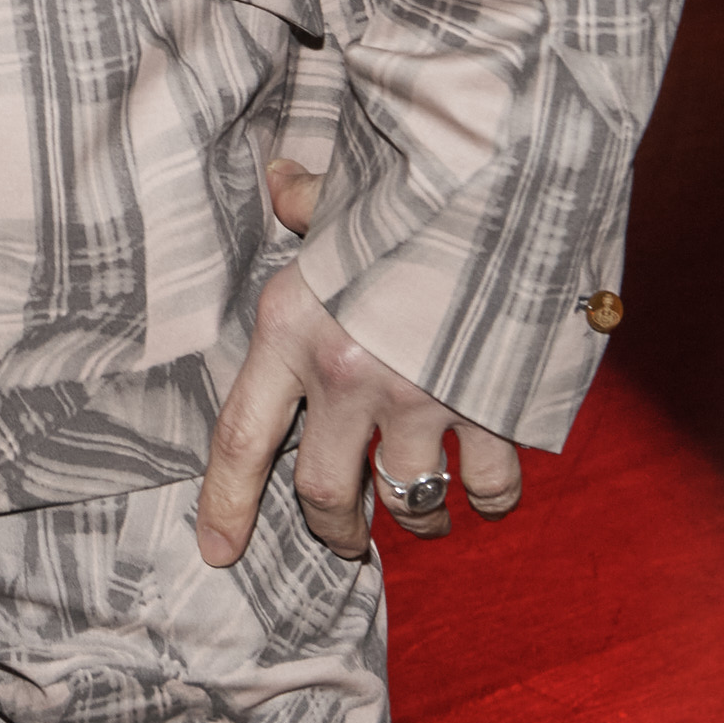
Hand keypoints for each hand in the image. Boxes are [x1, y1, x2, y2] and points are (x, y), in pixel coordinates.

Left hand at [196, 157, 523, 569]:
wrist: (504, 170)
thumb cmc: (412, 178)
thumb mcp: (340, 194)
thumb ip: (306, 204)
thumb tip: (278, 181)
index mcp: (293, 326)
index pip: (240, 438)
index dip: (226, 504)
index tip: (218, 552)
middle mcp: (348, 375)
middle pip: (324, 493)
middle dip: (334, 531)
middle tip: (344, 541)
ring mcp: (423, 398)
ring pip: (408, 502)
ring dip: (414, 519)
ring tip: (421, 515)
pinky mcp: (492, 406)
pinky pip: (489, 484)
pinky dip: (490, 497)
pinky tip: (489, 490)